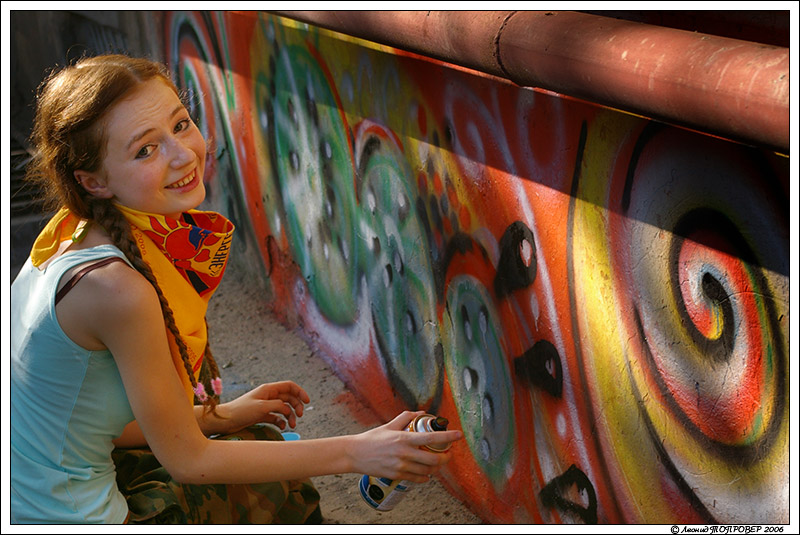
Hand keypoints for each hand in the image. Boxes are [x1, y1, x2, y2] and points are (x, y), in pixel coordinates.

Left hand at [210, 381, 309, 434]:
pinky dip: (281, 422)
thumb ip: (278, 406)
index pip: (289, 386)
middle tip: (299, 417)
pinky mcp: (262, 415)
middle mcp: (269, 396)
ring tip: (291, 426)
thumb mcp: (261, 407)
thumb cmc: (241, 411)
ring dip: (290, 416)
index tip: (307, 401)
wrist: (225, 421)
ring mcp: (266, 406)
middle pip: (289, 398)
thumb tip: (288, 410)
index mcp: (269, 389)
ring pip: (284, 408)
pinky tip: (282, 427)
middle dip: (296, 407)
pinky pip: (276, 417)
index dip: (300, 392)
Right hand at [347, 411, 463, 482]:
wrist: (355, 454)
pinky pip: (417, 479)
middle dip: (445, 457)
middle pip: (433, 459)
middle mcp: (404, 453)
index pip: (431, 438)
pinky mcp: (397, 475)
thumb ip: (407, 418)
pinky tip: (426, 473)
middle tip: (448, 453)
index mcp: (404, 438)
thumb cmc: (372, 439)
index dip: (448, 437)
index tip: (459, 435)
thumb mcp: (389, 425)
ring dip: (436, 468)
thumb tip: (422, 413)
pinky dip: (425, 477)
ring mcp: (401, 466)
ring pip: (427, 471)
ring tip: (438, 462)